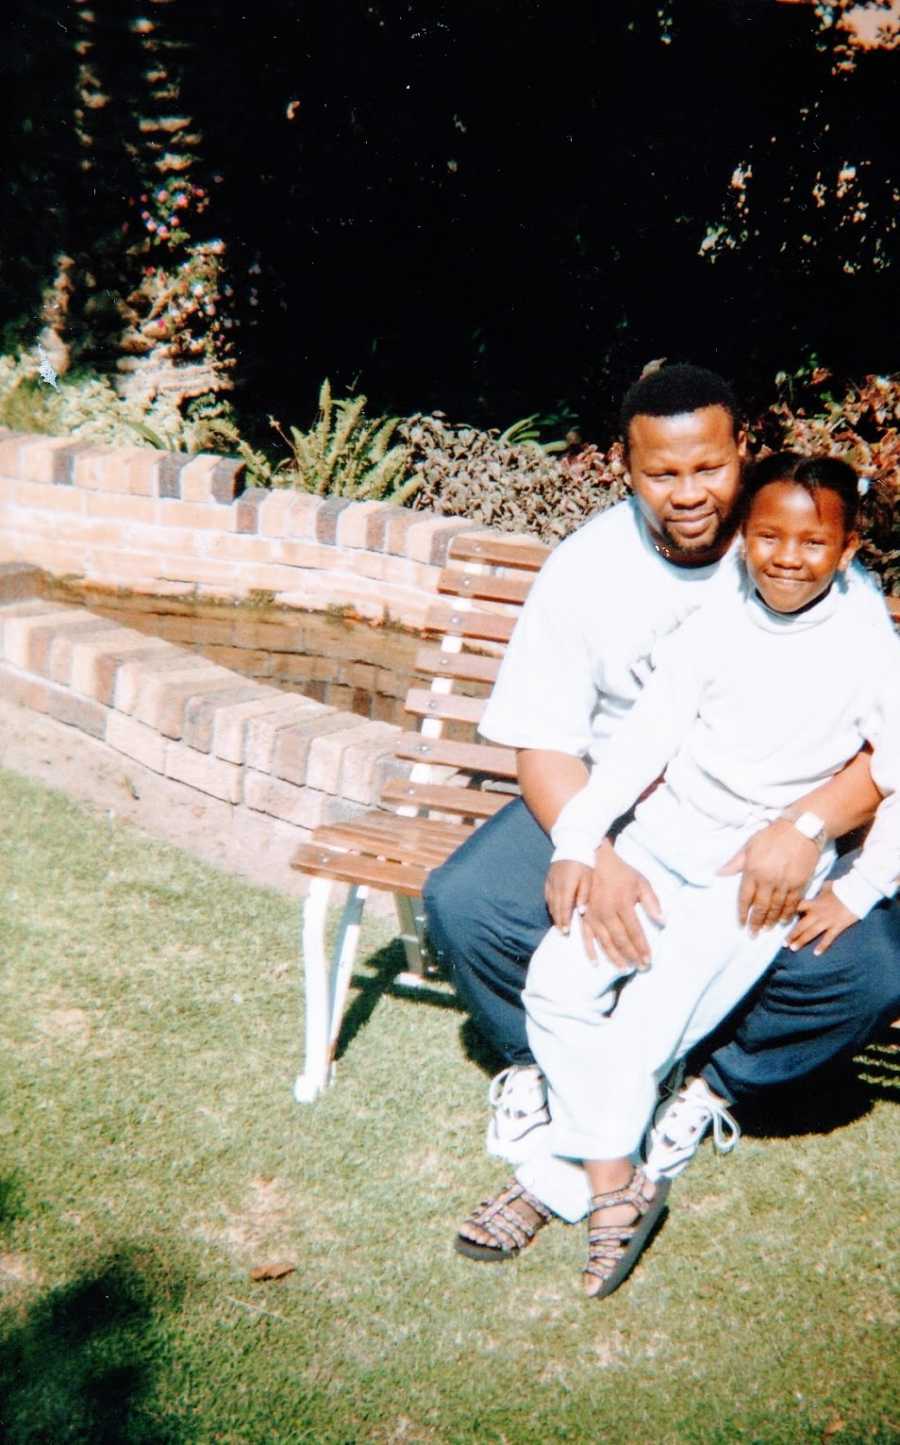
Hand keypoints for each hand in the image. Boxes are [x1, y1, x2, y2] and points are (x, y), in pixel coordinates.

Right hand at [545, 860, 592, 933]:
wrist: (572, 843)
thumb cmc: (584, 862)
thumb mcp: (588, 878)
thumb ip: (584, 895)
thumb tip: (580, 911)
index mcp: (567, 887)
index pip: (564, 908)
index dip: (564, 921)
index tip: (565, 931)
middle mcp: (556, 887)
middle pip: (556, 908)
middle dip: (558, 921)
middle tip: (561, 932)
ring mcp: (550, 882)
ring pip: (550, 902)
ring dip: (554, 914)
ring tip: (558, 925)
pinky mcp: (549, 878)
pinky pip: (547, 895)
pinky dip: (550, 904)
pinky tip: (553, 909)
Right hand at [579, 842, 663, 970]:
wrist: (596, 860)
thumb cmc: (622, 873)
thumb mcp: (641, 882)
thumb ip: (652, 902)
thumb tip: (663, 921)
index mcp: (623, 904)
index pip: (635, 932)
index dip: (642, 947)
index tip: (649, 960)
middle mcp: (607, 912)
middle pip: (620, 940)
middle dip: (631, 955)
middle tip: (640, 968)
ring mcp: (593, 915)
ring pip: (604, 941)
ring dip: (614, 957)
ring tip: (624, 969)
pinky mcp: (584, 916)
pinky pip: (586, 936)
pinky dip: (590, 951)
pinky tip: (595, 963)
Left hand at [719, 818, 819, 933]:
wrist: (801, 829)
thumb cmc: (772, 835)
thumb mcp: (750, 845)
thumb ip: (735, 862)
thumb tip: (719, 873)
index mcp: (753, 871)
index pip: (745, 897)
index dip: (742, 913)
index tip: (740, 924)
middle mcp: (768, 880)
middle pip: (761, 907)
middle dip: (756, 922)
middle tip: (752, 934)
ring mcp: (785, 883)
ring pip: (777, 908)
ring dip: (770, 921)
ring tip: (765, 930)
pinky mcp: (800, 884)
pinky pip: (792, 904)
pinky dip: (787, 914)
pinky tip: (783, 921)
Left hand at [787, 882, 858, 954]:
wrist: (856, 892)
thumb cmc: (841, 887)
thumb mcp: (825, 886)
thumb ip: (817, 890)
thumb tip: (812, 888)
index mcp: (813, 903)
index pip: (796, 909)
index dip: (788, 914)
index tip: (781, 921)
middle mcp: (817, 914)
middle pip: (801, 925)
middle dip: (791, 934)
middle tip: (783, 943)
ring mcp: (827, 921)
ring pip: (811, 933)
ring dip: (801, 941)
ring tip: (792, 948)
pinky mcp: (837, 927)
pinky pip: (828, 938)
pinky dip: (822, 946)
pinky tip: (816, 953)